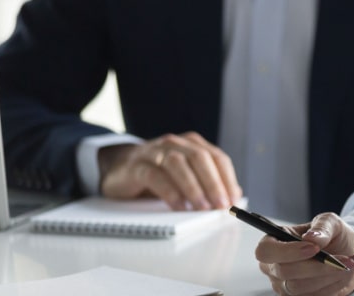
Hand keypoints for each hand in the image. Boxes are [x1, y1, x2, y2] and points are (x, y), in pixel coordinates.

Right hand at [98, 131, 241, 210]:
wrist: (119, 167)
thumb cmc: (158, 173)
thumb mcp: (186, 175)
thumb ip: (208, 181)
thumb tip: (234, 195)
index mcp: (193, 144)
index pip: (218, 158)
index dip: (228, 179)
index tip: (234, 200)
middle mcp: (176, 144)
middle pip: (201, 158)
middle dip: (214, 183)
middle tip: (220, 205)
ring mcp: (155, 152)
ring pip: (178, 164)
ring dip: (194, 188)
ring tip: (202, 208)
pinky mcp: (137, 165)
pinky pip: (155, 176)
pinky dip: (170, 192)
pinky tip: (178, 206)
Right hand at [256, 212, 353, 295]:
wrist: (343, 255)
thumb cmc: (331, 235)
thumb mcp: (331, 222)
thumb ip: (322, 227)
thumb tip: (312, 238)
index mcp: (273, 241)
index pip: (265, 251)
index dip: (288, 251)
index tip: (314, 248)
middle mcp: (272, 266)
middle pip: (285, 272)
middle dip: (317, 266)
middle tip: (343, 260)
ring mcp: (282, 285)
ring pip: (299, 288)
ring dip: (327, 277)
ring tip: (347, 265)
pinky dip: (331, 286)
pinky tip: (341, 274)